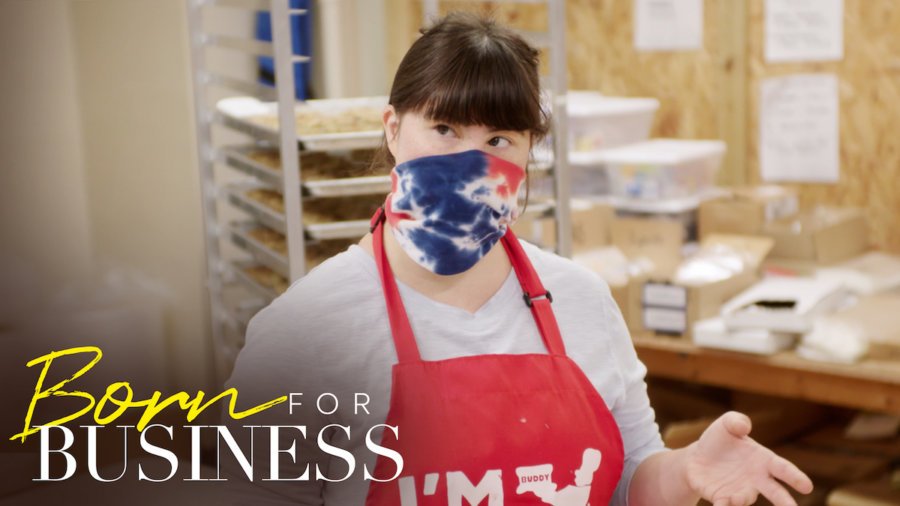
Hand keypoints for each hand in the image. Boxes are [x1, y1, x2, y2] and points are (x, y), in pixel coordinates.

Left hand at [683, 411, 812, 505]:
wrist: (696, 458)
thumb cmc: (719, 440)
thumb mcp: (725, 425)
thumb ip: (736, 421)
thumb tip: (744, 426)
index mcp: (763, 460)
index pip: (782, 468)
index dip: (794, 477)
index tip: (807, 486)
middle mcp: (756, 479)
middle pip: (775, 492)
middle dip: (784, 501)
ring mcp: (741, 491)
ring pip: (746, 499)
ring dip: (742, 501)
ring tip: (736, 501)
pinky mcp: (723, 499)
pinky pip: (725, 505)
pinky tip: (720, 505)